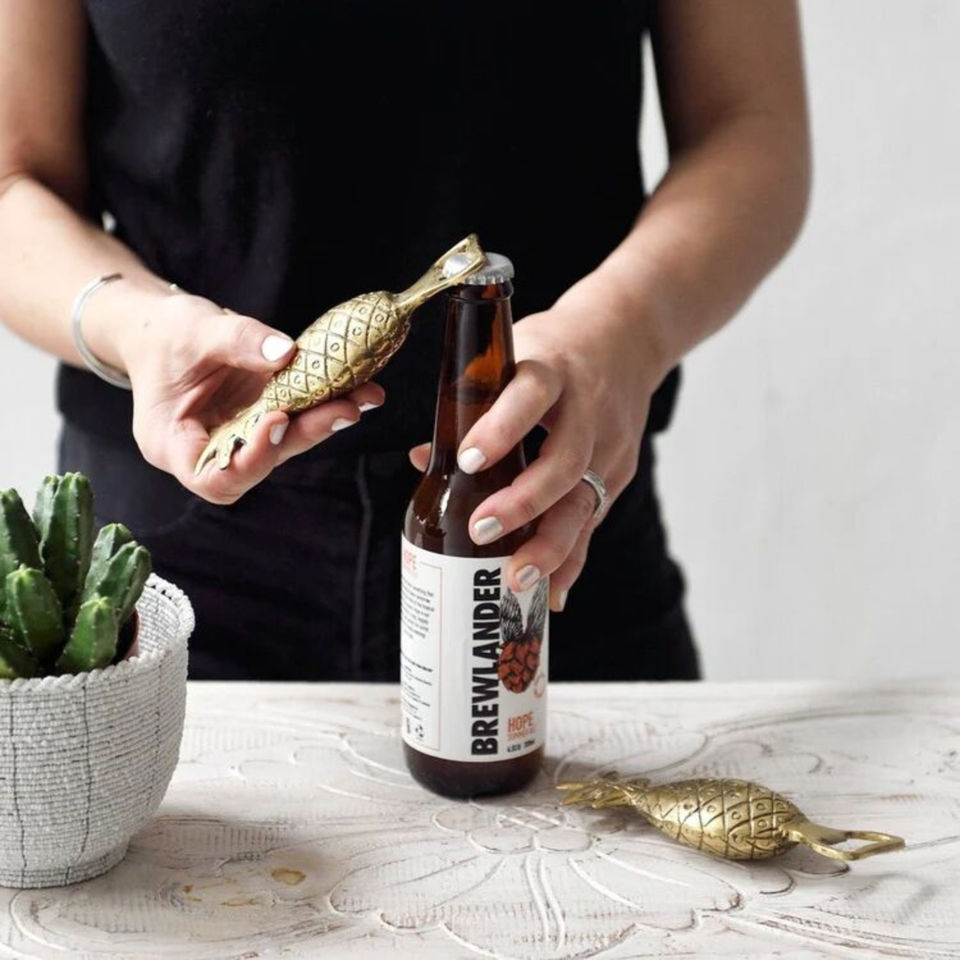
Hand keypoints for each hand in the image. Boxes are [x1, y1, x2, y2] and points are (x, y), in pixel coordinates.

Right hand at [111, 290, 383, 503]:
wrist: (163, 329)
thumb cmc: (162, 334)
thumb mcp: (194, 329)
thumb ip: (238, 341)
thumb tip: (287, 353)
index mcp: (173, 445)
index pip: (214, 477)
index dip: (251, 459)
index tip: (277, 420)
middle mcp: (211, 451)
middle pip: (263, 461)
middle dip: (306, 433)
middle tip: (346, 409)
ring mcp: (241, 439)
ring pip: (288, 441)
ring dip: (327, 419)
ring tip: (364, 395)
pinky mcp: (264, 421)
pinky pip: (298, 418)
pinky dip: (327, 402)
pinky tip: (360, 387)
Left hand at [409, 280, 665, 611]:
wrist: (627, 337)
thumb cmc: (554, 350)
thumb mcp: (513, 358)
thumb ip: (474, 406)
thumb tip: (421, 459)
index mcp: (554, 369)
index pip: (532, 394)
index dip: (501, 427)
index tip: (467, 459)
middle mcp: (588, 409)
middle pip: (565, 462)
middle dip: (523, 502)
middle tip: (480, 530)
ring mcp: (611, 443)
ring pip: (585, 501)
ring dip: (551, 547)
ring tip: (516, 580)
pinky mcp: (620, 471)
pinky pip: (594, 520)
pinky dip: (572, 558)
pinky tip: (552, 594)